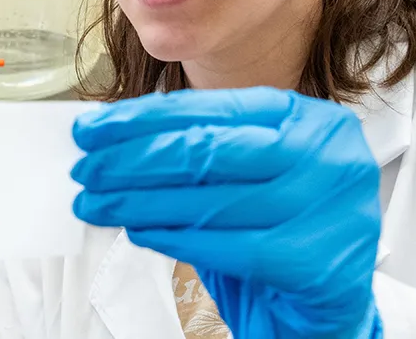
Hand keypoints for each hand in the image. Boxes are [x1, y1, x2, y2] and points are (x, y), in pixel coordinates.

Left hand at [70, 87, 382, 338]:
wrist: (328, 306)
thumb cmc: (282, 231)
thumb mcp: (249, 174)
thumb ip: (201, 151)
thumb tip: (116, 140)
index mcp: (306, 119)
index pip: (210, 108)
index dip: (141, 118)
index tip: (94, 128)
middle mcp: (325, 155)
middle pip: (206, 149)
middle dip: (132, 159)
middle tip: (87, 169)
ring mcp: (326, 207)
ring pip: (208, 199)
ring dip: (138, 203)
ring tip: (97, 204)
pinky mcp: (314, 260)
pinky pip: (224, 246)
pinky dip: (172, 238)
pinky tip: (139, 232)